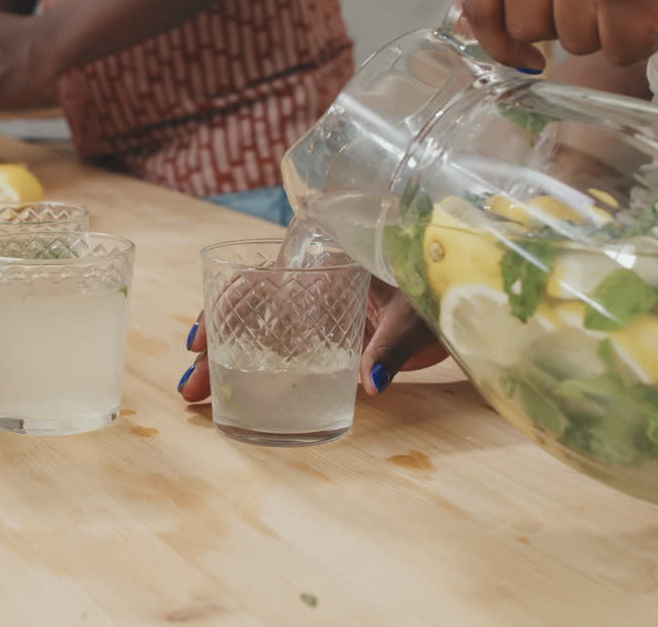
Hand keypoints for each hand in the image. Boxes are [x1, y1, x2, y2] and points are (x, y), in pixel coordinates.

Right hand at [178, 278, 449, 401]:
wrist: (467, 291)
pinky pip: (282, 346)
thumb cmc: (443, 287)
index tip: (201, 342)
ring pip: (258, 330)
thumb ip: (392, 346)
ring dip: (227, 360)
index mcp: (325, 262)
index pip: (259, 281)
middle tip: (190, 389)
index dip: (225, 309)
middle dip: (213, 348)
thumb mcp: (418, 314)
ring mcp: (317, 308)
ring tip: (198, 395)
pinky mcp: (328, 332)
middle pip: (247, 310)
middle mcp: (311, 282)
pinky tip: (234, 391)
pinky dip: (256, 366)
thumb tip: (371, 383)